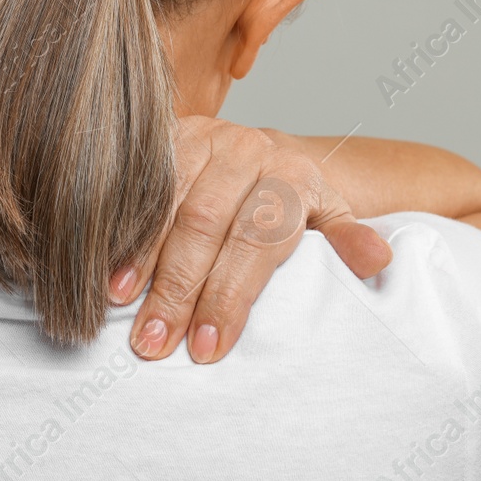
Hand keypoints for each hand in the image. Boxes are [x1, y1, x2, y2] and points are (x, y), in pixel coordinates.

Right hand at [119, 115, 392, 363]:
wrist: (266, 152)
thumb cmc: (293, 207)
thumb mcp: (329, 222)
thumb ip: (345, 240)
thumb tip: (377, 261)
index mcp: (292, 176)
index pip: (258, 239)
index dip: (229, 295)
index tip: (206, 347)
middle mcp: (247, 149)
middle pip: (206, 222)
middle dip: (177, 287)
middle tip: (154, 342)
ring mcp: (204, 136)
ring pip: (165, 200)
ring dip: (138, 255)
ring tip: (118, 305)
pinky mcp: (167, 133)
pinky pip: (136, 180)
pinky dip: (119, 225)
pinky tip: (103, 262)